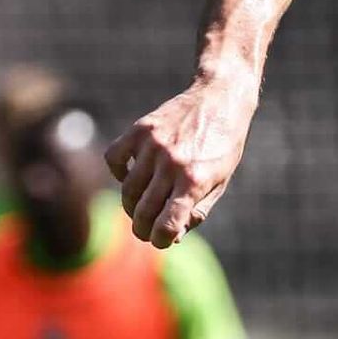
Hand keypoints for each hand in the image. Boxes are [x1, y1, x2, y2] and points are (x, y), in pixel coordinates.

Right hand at [105, 75, 256, 247]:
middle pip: (143, 212)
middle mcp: (172, 163)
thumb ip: (197, 210)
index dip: (161, 239)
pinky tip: (131, 176)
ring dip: (131, 205)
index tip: (162, 240)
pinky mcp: (140, 130)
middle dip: (142, 229)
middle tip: (145, 231)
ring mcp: (153, 146)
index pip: (167, 224)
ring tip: (142, 206)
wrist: (221, 99)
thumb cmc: (224, 145)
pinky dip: (118, 173)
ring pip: (127, 190)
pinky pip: (114, 159)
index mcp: (196, 180)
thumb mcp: (221, 180)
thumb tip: (171, 236)